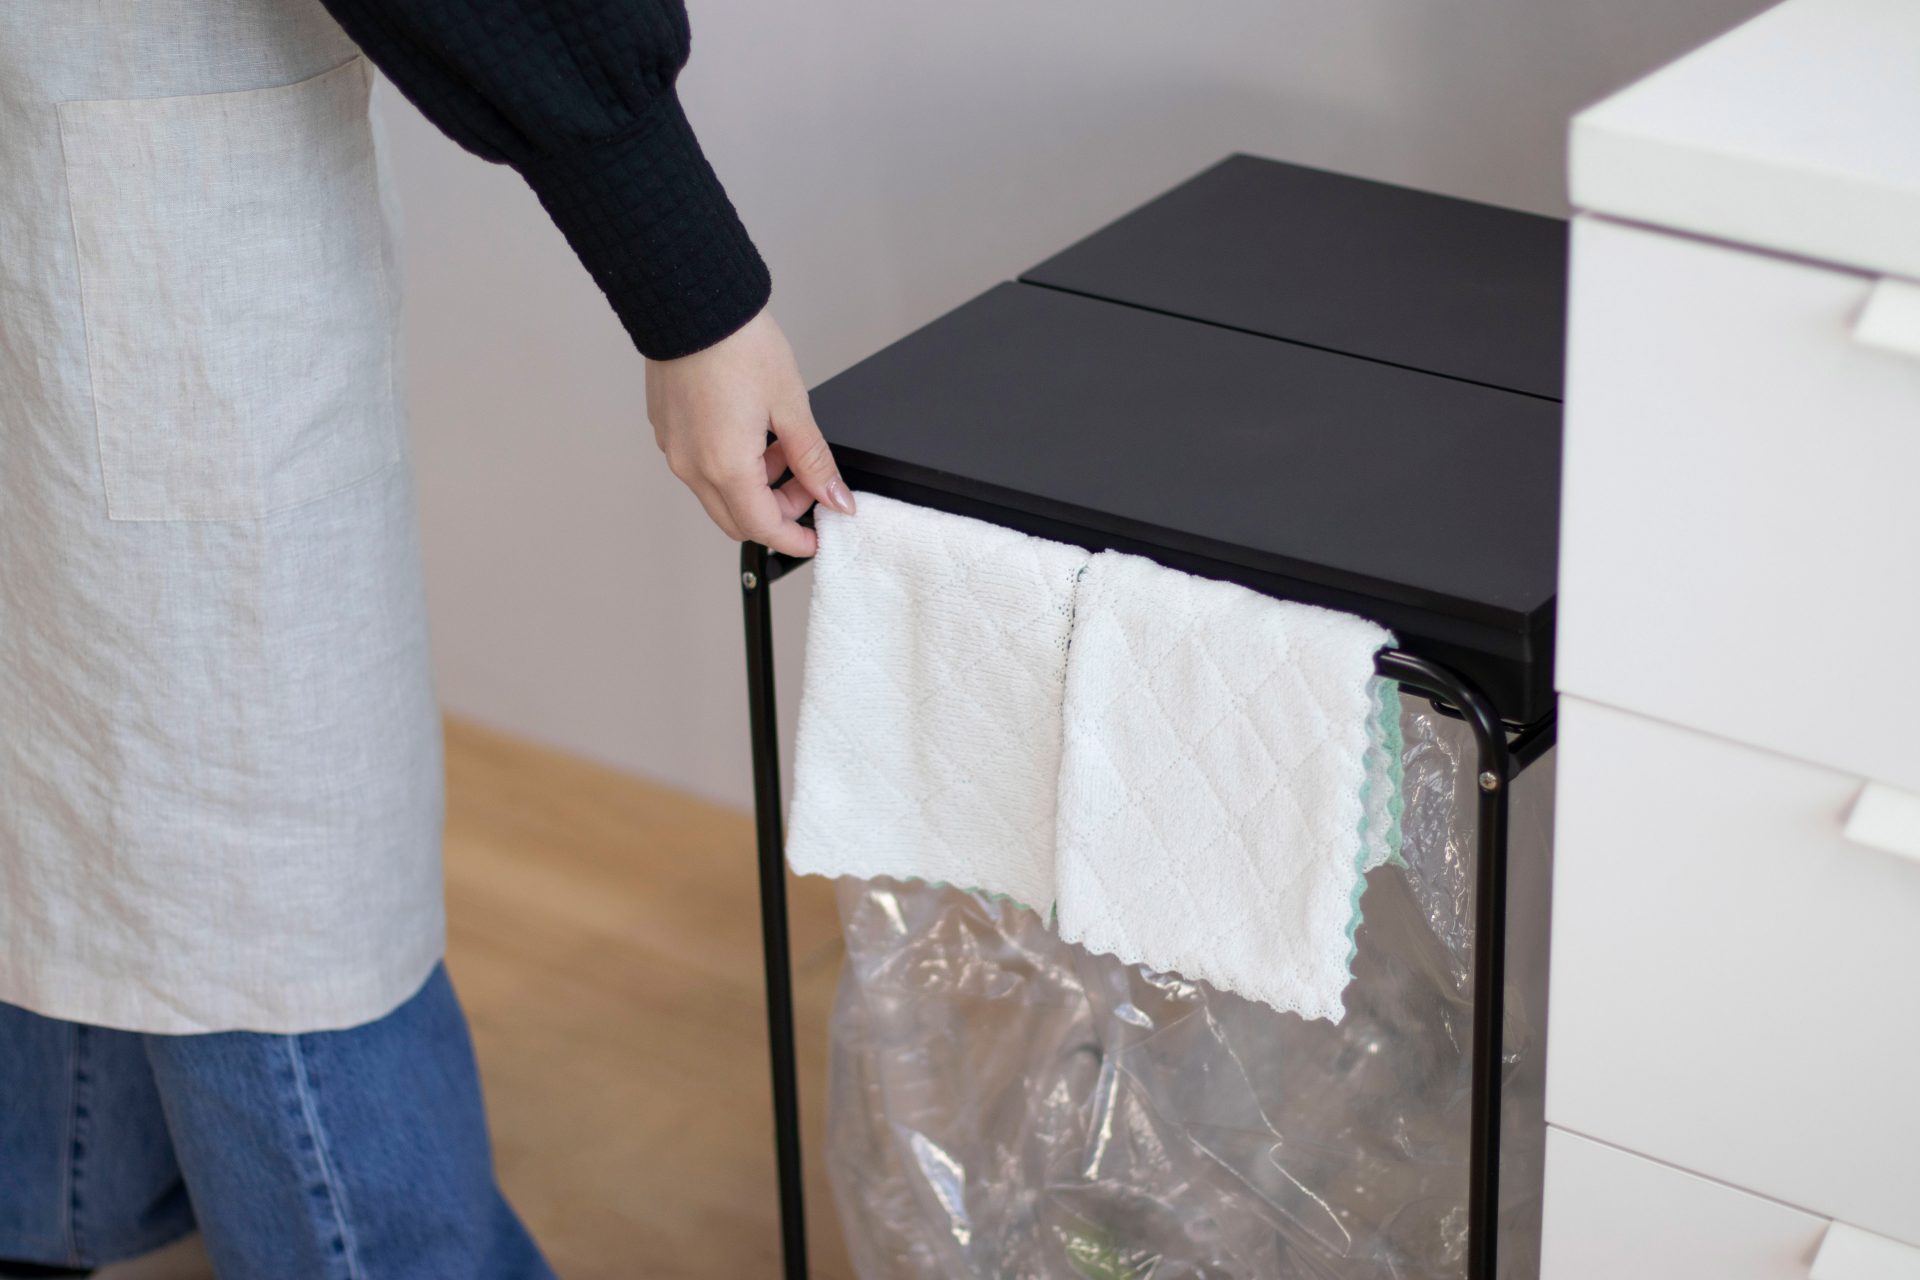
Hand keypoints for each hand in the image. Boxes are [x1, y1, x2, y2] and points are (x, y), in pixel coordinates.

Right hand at [645, 307, 853, 557]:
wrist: (690, 299)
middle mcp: (691, 465)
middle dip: (778, 513)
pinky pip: (701, 467)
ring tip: (783, 447)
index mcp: (725, 466)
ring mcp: (674, 449)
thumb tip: (835, 497)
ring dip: (756, 486)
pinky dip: (732, 466)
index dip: (795, 540)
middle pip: (737, 519)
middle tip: (807, 486)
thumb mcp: (791, 406)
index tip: (818, 535)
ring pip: (719, 494)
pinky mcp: (666, 431)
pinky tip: (754, 433)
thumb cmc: (737, 343)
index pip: (763, 528)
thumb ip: (814, 461)